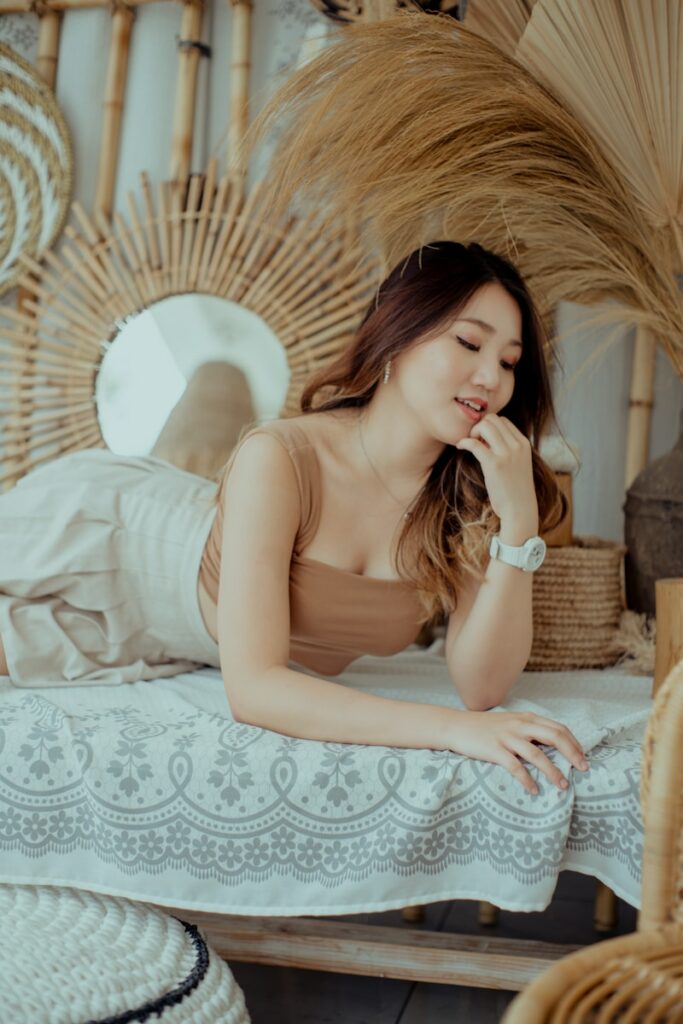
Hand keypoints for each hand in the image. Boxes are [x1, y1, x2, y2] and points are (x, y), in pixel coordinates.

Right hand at [447, 710, 588, 793]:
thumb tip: (553, 745)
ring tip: (562, 786)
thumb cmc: (485, 727)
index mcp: (526, 718)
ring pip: (537, 754)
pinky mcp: (494, 750)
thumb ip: (530, 730)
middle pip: (554, 737)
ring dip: (553, 771)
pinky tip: (534, 790)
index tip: (583, 758)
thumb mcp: (511, 722)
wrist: (456, 726)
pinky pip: (515, 767)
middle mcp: (519, 725)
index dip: (574, 743)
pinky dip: (527, 780)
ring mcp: (506, 737)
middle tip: (583, 769)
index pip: (558, 728)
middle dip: (572, 754)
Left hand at [455, 414, 537, 526]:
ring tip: (469, 445)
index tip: (483, 441)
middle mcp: (517, 445)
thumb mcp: (518, 463)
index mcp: (523, 443)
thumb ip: (508, 449)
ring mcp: (507, 454)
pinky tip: (460, 447)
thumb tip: (487, 438)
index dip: (490, 427)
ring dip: (472, 432)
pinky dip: (464, 442)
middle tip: (474, 441)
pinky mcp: (494, 464)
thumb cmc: (515, 489)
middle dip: (479, 426)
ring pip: (485, 426)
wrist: (520, 509)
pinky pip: (474, 443)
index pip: (503, 420)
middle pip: (493, 419)